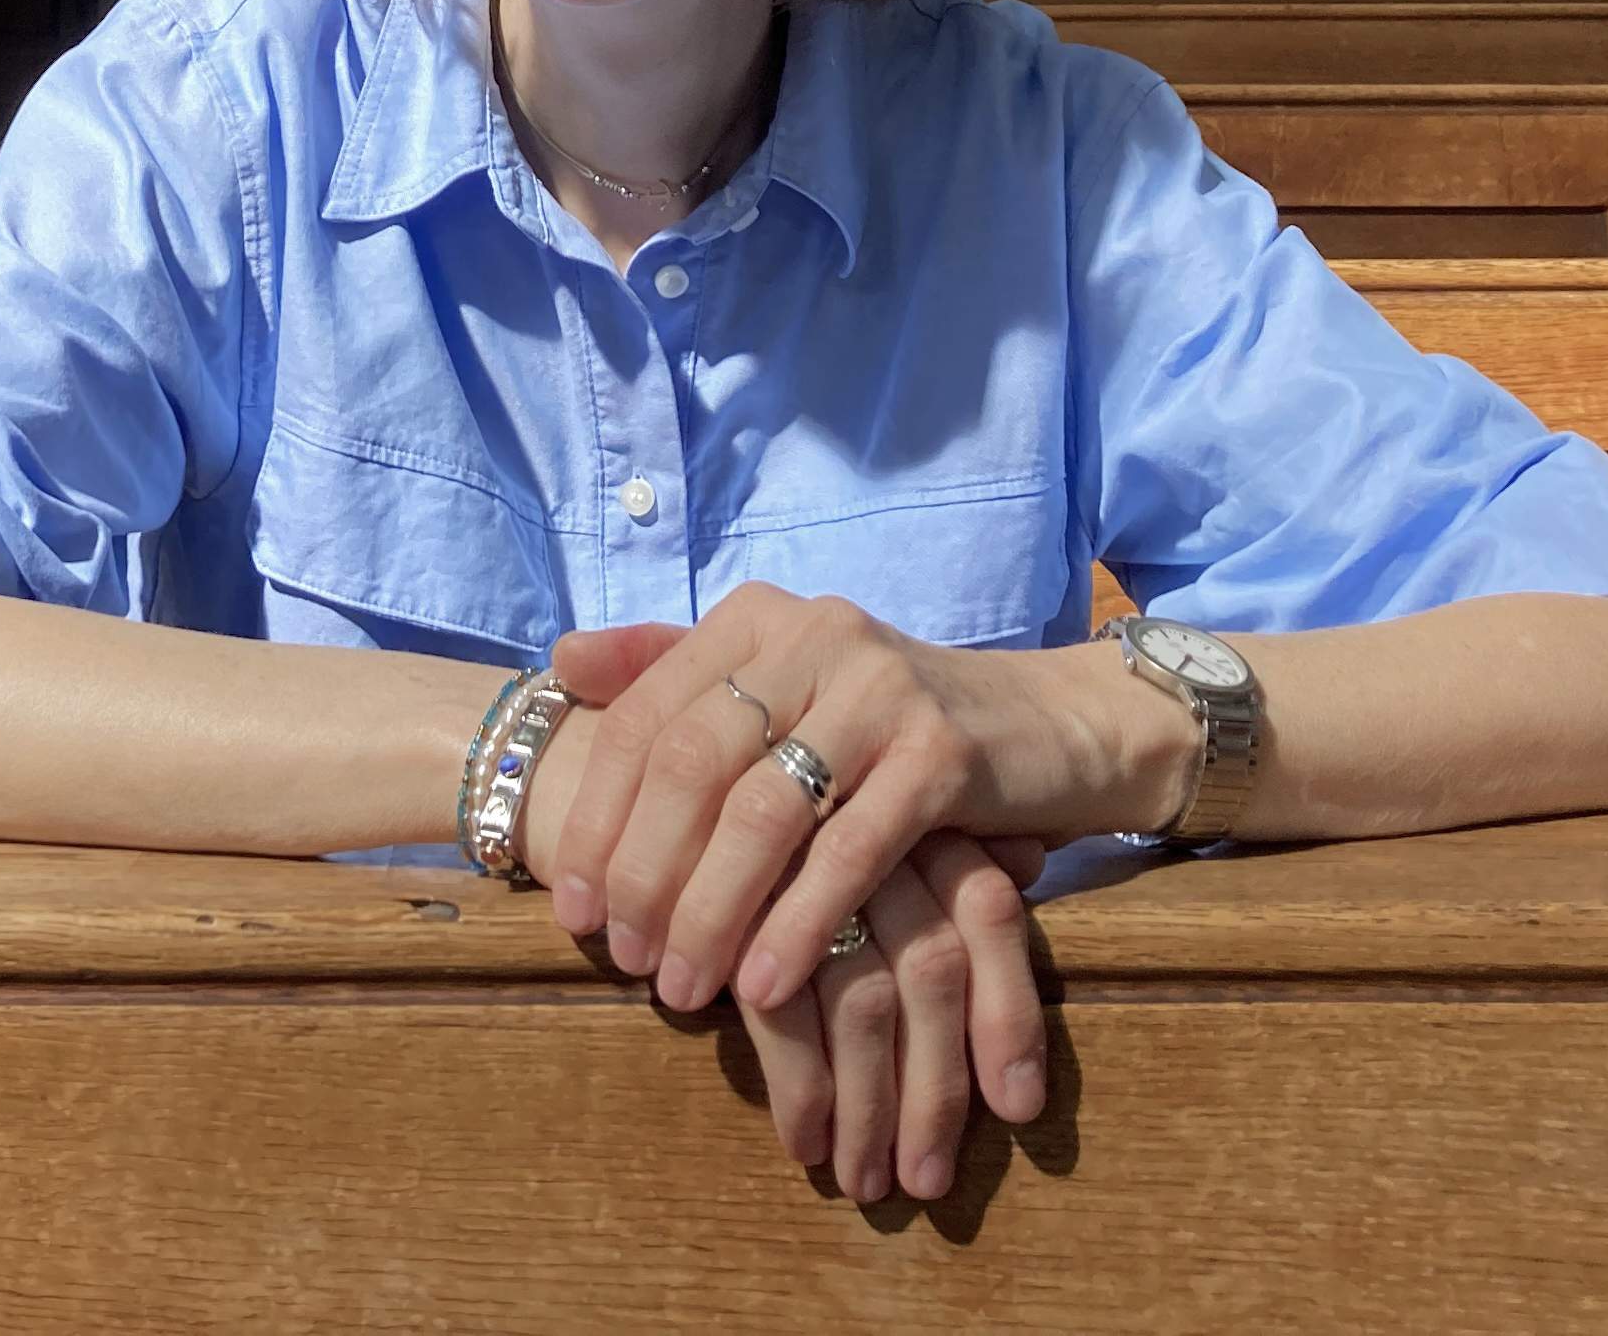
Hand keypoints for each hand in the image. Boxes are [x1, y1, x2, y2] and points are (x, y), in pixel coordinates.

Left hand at [539, 587, 1182, 1019]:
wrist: (1046, 728)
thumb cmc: (888, 728)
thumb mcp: (783, 690)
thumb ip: (674, 672)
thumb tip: (560, 662)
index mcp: (757, 619)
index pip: (646, 719)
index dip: (597, 818)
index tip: (568, 905)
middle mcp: (813, 634)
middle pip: (692, 765)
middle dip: (643, 874)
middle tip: (621, 958)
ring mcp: (881, 689)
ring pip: (763, 813)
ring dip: (709, 912)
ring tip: (680, 987)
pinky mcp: (943, 751)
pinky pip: (849, 850)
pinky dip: (796, 923)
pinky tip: (763, 986)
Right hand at [737, 831, 1048, 1202]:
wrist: (675, 784)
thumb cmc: (804, 831)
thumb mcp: (891, 826)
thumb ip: (962, 849)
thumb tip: (1030, 855)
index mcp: (919, 822)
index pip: (989, 915)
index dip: (1010, 1016)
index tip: (1018, 1110)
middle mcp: (873, 844)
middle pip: (933, 972)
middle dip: (937, 1092)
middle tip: (928, 1181)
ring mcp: (801, 878)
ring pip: (865, 1005)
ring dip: (870, 1111)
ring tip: (865, 1182)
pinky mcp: (735, 919)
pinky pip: (782, 1018)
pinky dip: (800, 1092)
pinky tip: (804, 1144)